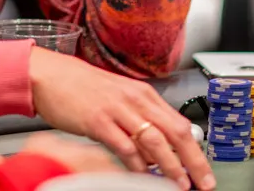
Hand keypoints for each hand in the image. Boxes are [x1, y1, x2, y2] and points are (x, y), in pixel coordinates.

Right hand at [29, 48, 214, 190]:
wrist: (49, 74)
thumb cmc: (81, 87)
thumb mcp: (118, 98)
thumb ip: (139, 119)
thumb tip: (158, 148)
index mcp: (143, 94)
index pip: (180, 123)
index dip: (196, 149)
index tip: (204, 170)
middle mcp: (135, 99)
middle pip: (175, 132)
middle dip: (193, 161)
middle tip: (203, 182)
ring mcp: (117, 109)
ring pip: (154, 140)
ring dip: (171, 165)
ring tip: (179, 184)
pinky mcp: (98, 121)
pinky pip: (125, 146)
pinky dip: (137, 164)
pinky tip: (143, 176)